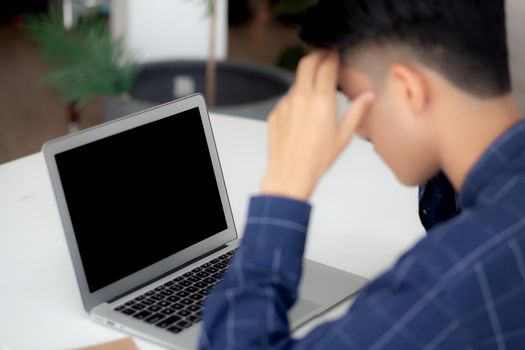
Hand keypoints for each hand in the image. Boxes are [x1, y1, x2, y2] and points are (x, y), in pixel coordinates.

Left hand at [261, 50, 374, 200]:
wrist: (290, 173)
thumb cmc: (317, 159)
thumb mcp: (344, 135)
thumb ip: (357, 111)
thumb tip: (369, 96)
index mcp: (321, 100)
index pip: (327, 65)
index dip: (332, 56)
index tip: (336, 54)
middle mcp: (301, 97)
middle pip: (307, 62)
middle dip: (317, 54)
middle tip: (324, 55)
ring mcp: (285, 104)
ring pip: (296, 81)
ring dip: (306, 79)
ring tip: (316, 90)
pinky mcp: (275, 113)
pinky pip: (287, 98)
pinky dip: (296, 98)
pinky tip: (303, 113)